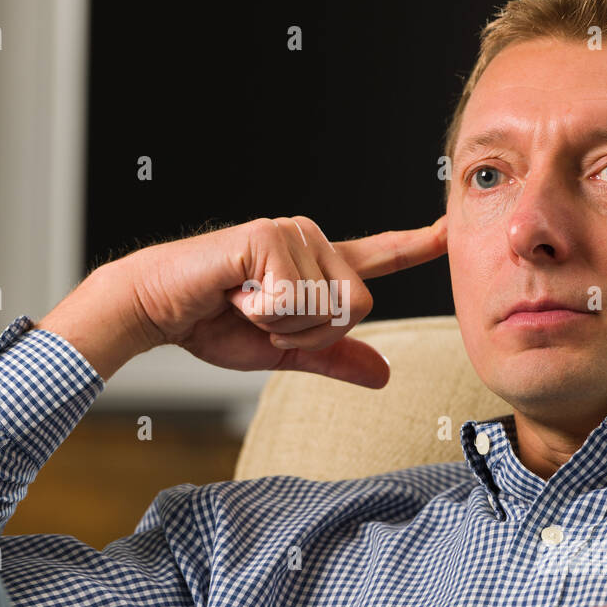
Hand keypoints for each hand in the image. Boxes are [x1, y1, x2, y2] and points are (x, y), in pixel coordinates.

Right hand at [38, 214, 447, 385]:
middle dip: (312, 334)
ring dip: (283, 325)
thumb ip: (333, 358)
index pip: (377, 256)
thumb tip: (385, 375)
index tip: (449, 231)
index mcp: (317, 266)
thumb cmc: (212, 323)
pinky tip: (235, 295)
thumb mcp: (283, 351)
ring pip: (329, 305)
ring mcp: (291, 234)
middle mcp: (310, 241)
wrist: (157, 310)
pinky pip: (295, 297)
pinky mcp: (267, 237)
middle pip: (359, 304)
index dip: (415, 246)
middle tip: (266, 320)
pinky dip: (263, 313)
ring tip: (245, 304)